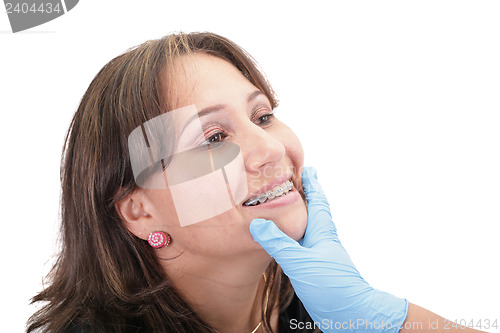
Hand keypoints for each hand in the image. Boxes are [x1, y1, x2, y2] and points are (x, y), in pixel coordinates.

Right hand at [250, 167, 407, 332]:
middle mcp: (322, 239)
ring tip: (289, 205)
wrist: (352, 314)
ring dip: (300, 214)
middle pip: (314, 210)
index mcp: (321, 231)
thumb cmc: (332, 286)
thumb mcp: (299, 262)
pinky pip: (303, 244)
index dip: (312, 184)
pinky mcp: (315, 268)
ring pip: (308, 227)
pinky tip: (288, 239)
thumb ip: (278, 243)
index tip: (307, 168)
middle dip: (306, 195)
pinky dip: (294, 235)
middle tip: (297, 181)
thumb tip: (257, 223)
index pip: (317, 200)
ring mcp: (319, 254)